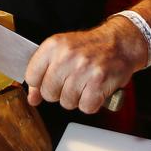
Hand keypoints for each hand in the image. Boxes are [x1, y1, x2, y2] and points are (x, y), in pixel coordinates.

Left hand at [24, 16, 145, 113]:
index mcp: (53, 45)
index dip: (40, 84)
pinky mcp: (99, 82)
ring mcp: (83, 69)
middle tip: (71, 81)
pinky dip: (91, 103)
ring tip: (84, 84)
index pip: (31, 77)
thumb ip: (42, 74)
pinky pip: (86, 107)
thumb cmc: (88, 48)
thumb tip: (32, 99)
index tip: (49, 80)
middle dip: (59, 92)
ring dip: (76, 98)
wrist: (119, 43)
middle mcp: (67, 56)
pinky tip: (94, 89)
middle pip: (48, 93)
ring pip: (67, 102)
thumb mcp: (61, 52)